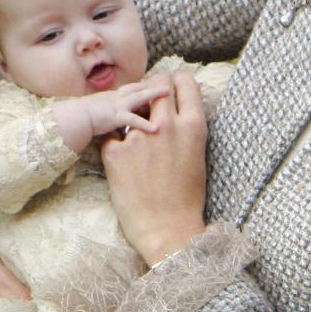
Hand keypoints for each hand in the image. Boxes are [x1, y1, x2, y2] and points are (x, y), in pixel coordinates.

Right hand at [51, 74, 171, 152]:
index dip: (145, 87)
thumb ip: (111, 118)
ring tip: (168, 93)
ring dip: (154, 94)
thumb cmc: (81, 118)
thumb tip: (118, 127)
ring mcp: (117, 105)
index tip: (156, 86)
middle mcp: (117, 97)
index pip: (133, 89)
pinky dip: (145, 124)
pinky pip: (133, 120)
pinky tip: (156, 129)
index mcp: (113, 97)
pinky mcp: (115, 116)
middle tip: (168, 83)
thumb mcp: (99, 113)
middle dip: (153, 85)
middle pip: (139, 87)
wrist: (71, 119)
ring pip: (139, 97)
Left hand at [101, 70, 206, 266]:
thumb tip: (179, 107)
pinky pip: (113, 133)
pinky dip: (117, 142)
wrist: (165, 229)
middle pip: (157, 82)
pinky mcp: (115, 151)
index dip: (177, 82)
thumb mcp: (197, 155)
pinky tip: (124, 160)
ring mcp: (139, 137)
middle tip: (150, 103)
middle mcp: (167, 125)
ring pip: (132, 106)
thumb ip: (187, 127)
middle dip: (154, 89)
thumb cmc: (186, 197)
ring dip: (134, 115)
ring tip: (136, 133)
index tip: (172, 88)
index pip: (185, 82)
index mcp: (193, 126)